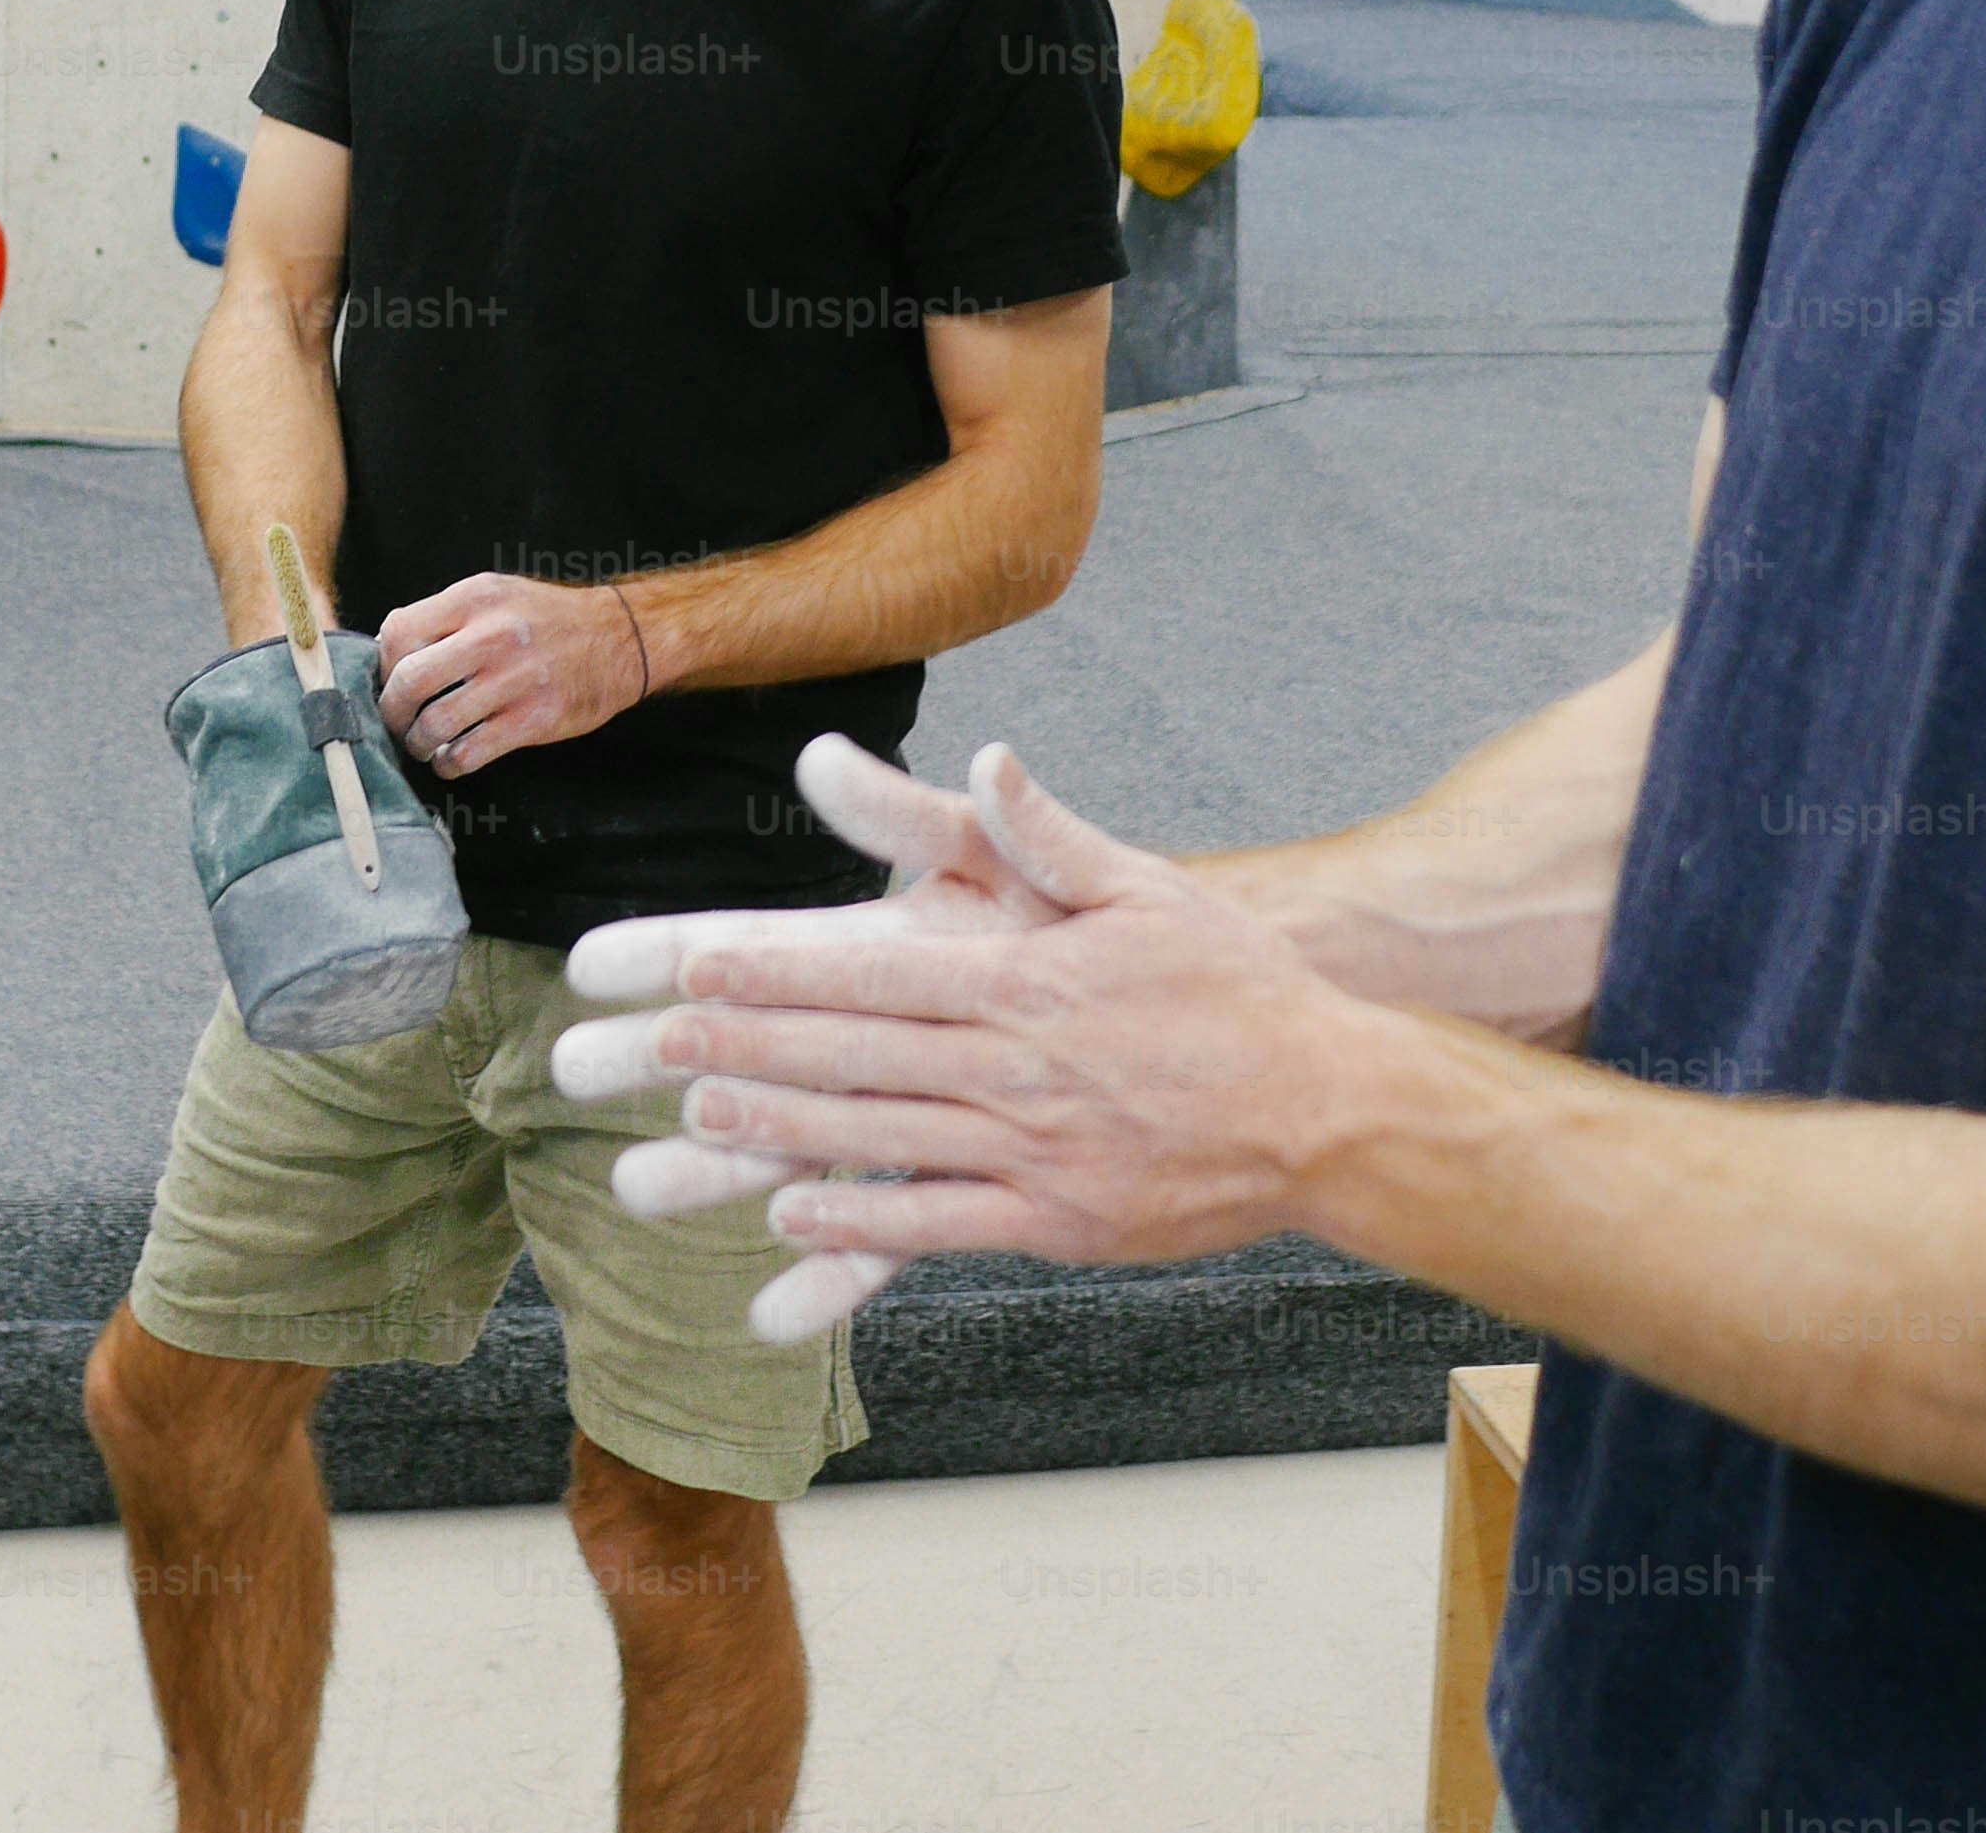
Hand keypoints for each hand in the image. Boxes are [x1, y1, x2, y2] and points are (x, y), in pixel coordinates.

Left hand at [374, 573, 649, 776]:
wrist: (620, 638)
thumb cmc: (548, 620)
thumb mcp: (496, 595)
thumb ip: (445, 616)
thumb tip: (388, 649)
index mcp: (475, 599)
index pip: (398, 633)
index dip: (383, 666)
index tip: (391, 682)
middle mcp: (491, 636)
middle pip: (409, 681)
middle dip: (393, 711)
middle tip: (398, 723)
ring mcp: (513, 679)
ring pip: (435, 723)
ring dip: (419, 743)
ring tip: (425, 744)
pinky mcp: (533, 719)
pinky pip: (468, 752)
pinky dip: (449, 764)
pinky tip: (452, 759)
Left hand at [572, 740, 1390, 1330]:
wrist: (1330, 1109)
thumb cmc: (1232, 987)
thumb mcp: (1147, 889)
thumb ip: (1049, 834)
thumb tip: (987, 762)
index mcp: (1028, 979)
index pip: (874, 970)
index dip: (775, 968)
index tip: (695, 961)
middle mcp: (1019, 1066)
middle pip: (855, 1053)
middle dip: (746, 1045)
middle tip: (655, 1042)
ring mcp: (1035, 1151)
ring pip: (881, 1138)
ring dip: (779, 1128)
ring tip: (694, 1117)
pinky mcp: (1057, 1220)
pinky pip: (939, 1223)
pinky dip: (861, 1223)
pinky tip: (792, 1214)